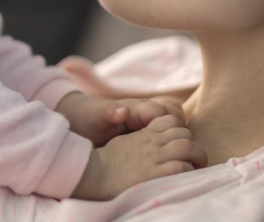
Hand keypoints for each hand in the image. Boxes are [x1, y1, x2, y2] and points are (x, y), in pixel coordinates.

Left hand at [56, 91, 184, 145]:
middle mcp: (147, 111)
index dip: (170, 126)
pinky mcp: (149, 128)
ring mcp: (150, 119)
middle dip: (179, 131)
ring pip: (176, 121)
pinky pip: (169, 130)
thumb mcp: (96, 119)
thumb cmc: (90, 120)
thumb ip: (109, 113)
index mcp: (137, 108)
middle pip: (175, 115)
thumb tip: (123, 111)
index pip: (164, 112)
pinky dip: (172, 139)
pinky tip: (166, 155)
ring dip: (178, 135)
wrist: (84, 121)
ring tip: (172, 154)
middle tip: (173, 152)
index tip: (166, 143)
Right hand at [71, 114, 206, 200]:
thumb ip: (141, 138)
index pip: (171, 120)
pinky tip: (187, 177)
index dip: (179, 130)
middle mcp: (152, 142)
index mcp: (144, 133)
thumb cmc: (107, 161)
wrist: (94, 174)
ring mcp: (154, 156)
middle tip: (196, 158)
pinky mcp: (156, 173)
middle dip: (193, 144)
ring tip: (198, 167)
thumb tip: (145, 137)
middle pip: (183, 133)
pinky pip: (182, 167)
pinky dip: (189, 171)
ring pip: (187, 147)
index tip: (182, 143)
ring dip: (198, 157)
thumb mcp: (124, 142)